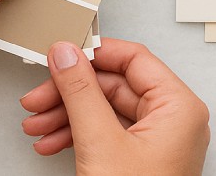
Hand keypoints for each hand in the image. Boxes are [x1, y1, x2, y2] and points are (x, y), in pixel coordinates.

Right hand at [20, 39, 210, 175]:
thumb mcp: (100, 143)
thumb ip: (81, 92)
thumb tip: (67, 54)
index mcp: (179, 107)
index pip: (134, 59)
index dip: (94, 53)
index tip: (61, 54)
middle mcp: (173, 120)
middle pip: (114, 86)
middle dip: (70, 93)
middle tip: (37, 96)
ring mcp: (157, 142)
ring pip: (105, 112)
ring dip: (66, 115)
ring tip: (36, 125)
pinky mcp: (141, 161)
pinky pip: (106, 135)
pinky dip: (76, 136)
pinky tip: (50, 142)